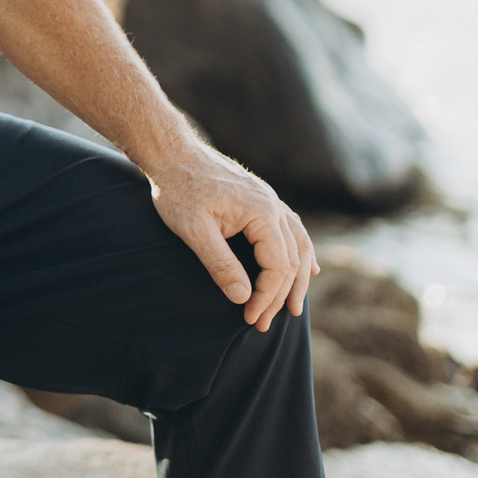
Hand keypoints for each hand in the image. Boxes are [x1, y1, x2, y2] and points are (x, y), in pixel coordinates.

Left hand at [147, 148, 318, 331]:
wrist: (170, 153)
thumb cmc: (178, 190)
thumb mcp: (194, 231)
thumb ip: (220, 264)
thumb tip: (244, 298)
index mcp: (262, 213)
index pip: (278, 266)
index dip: (266, 296)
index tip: (249, 317)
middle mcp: (273, 205)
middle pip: (292, 259)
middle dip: (279, 295)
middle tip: (263, 324)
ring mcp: (269, 200)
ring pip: (298, 244)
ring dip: (297, 278)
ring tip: (294, 307)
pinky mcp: (260, 199)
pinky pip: (290, 229)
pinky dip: (299, 251)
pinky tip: (307, 266)